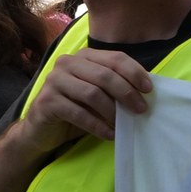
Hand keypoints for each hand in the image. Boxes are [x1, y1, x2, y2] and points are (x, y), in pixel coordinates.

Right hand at [19, 48, 157, 156]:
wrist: (41, 130)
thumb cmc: (75, 110)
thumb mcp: (98, 95)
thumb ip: (115, 87)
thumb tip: (145, 91)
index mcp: (83, 56)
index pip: (115, 58)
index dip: (134, 72)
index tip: (149, 90)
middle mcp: (67, 63)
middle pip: (105, 75)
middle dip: (126, 93)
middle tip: (141, 110)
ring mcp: (54, 80)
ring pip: (92, 93)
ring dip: (112, 111)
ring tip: (123, 125)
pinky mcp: (46, 101)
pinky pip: (78, 113)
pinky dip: (98, 126)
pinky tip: (109, 135)